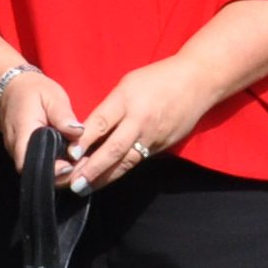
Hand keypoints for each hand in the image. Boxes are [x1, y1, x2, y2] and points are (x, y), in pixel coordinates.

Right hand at [0, 65, 76, 171]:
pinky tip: (71, 160)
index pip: (29, 161)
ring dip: (59, 173)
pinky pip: (37, 166)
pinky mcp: (23, 153)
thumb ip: (63, 115)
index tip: (70, 165)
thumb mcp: (52, 97)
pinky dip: (54, 167)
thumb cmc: (33, 91)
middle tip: (82, 165)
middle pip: (35, 172)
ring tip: (80, 163)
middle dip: (60, 175)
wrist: (12, 89)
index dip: (49, 170)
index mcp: (23, 131)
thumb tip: (78, 132)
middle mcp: (16, 146)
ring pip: (37, 171)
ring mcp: (17, 152)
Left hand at [66, 54, 225, 190]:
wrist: (198, 81)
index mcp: (127, 100)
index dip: (84, 140)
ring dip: (104, 177)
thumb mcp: (127, 84)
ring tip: (85, 188)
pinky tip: (106, 179)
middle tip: (73, 184)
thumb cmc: (157, 78)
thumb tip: (86, 130)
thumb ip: (109, 107)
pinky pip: (139, 160)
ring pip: (126, 161)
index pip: (101, 123)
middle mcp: (140, 121)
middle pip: (113, 149)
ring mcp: (153, 136)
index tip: (69, 154)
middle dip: (92, 169)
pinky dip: (121, 170)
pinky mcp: (163, 145)